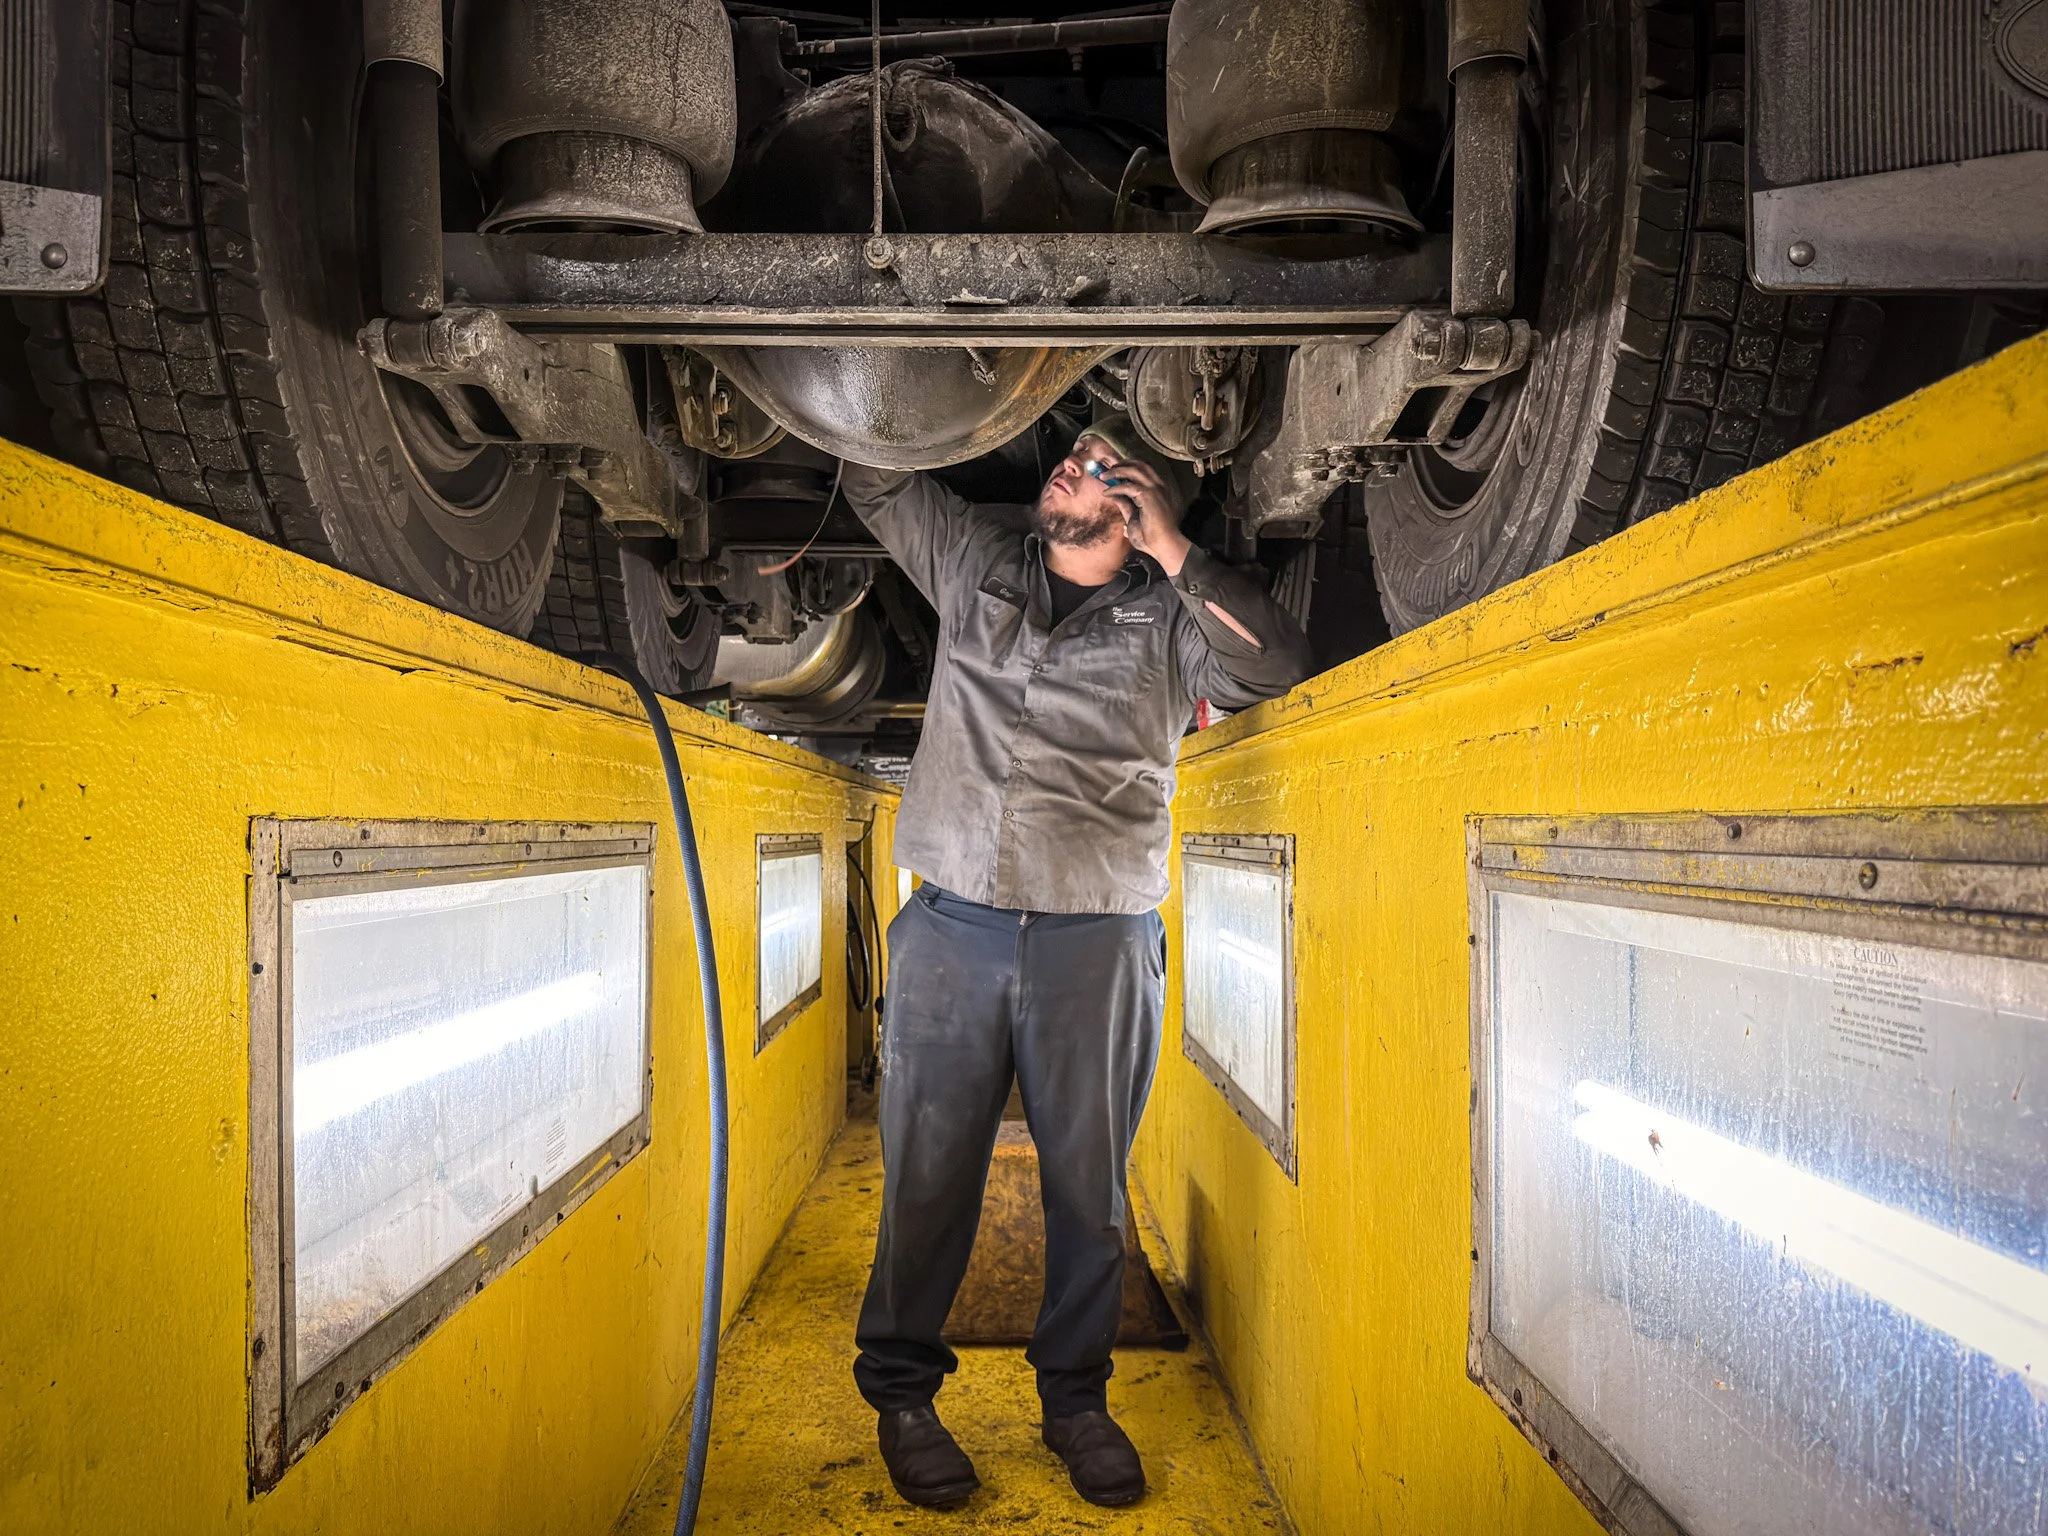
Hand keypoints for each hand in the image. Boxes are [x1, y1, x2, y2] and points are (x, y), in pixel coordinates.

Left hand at [1099, 458, 1191, 575]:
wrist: (1164, 545)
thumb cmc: (1152, 536)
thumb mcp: (1134, 517)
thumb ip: (1126, 505)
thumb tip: (1115, 498)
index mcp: (1159, 489)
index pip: (1144, 470)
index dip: (1128, 466)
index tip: (1114, 470)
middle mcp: (1159, 485)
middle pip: (1140, 464)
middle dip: (1122, 463)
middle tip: (1107, 469)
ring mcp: (1155, 489)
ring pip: (1134, 470)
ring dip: (1116, 471)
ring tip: (1103, 476)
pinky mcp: (1148, 496)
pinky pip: (1127, 486)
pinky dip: (1115, 488)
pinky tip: (1107, 493)